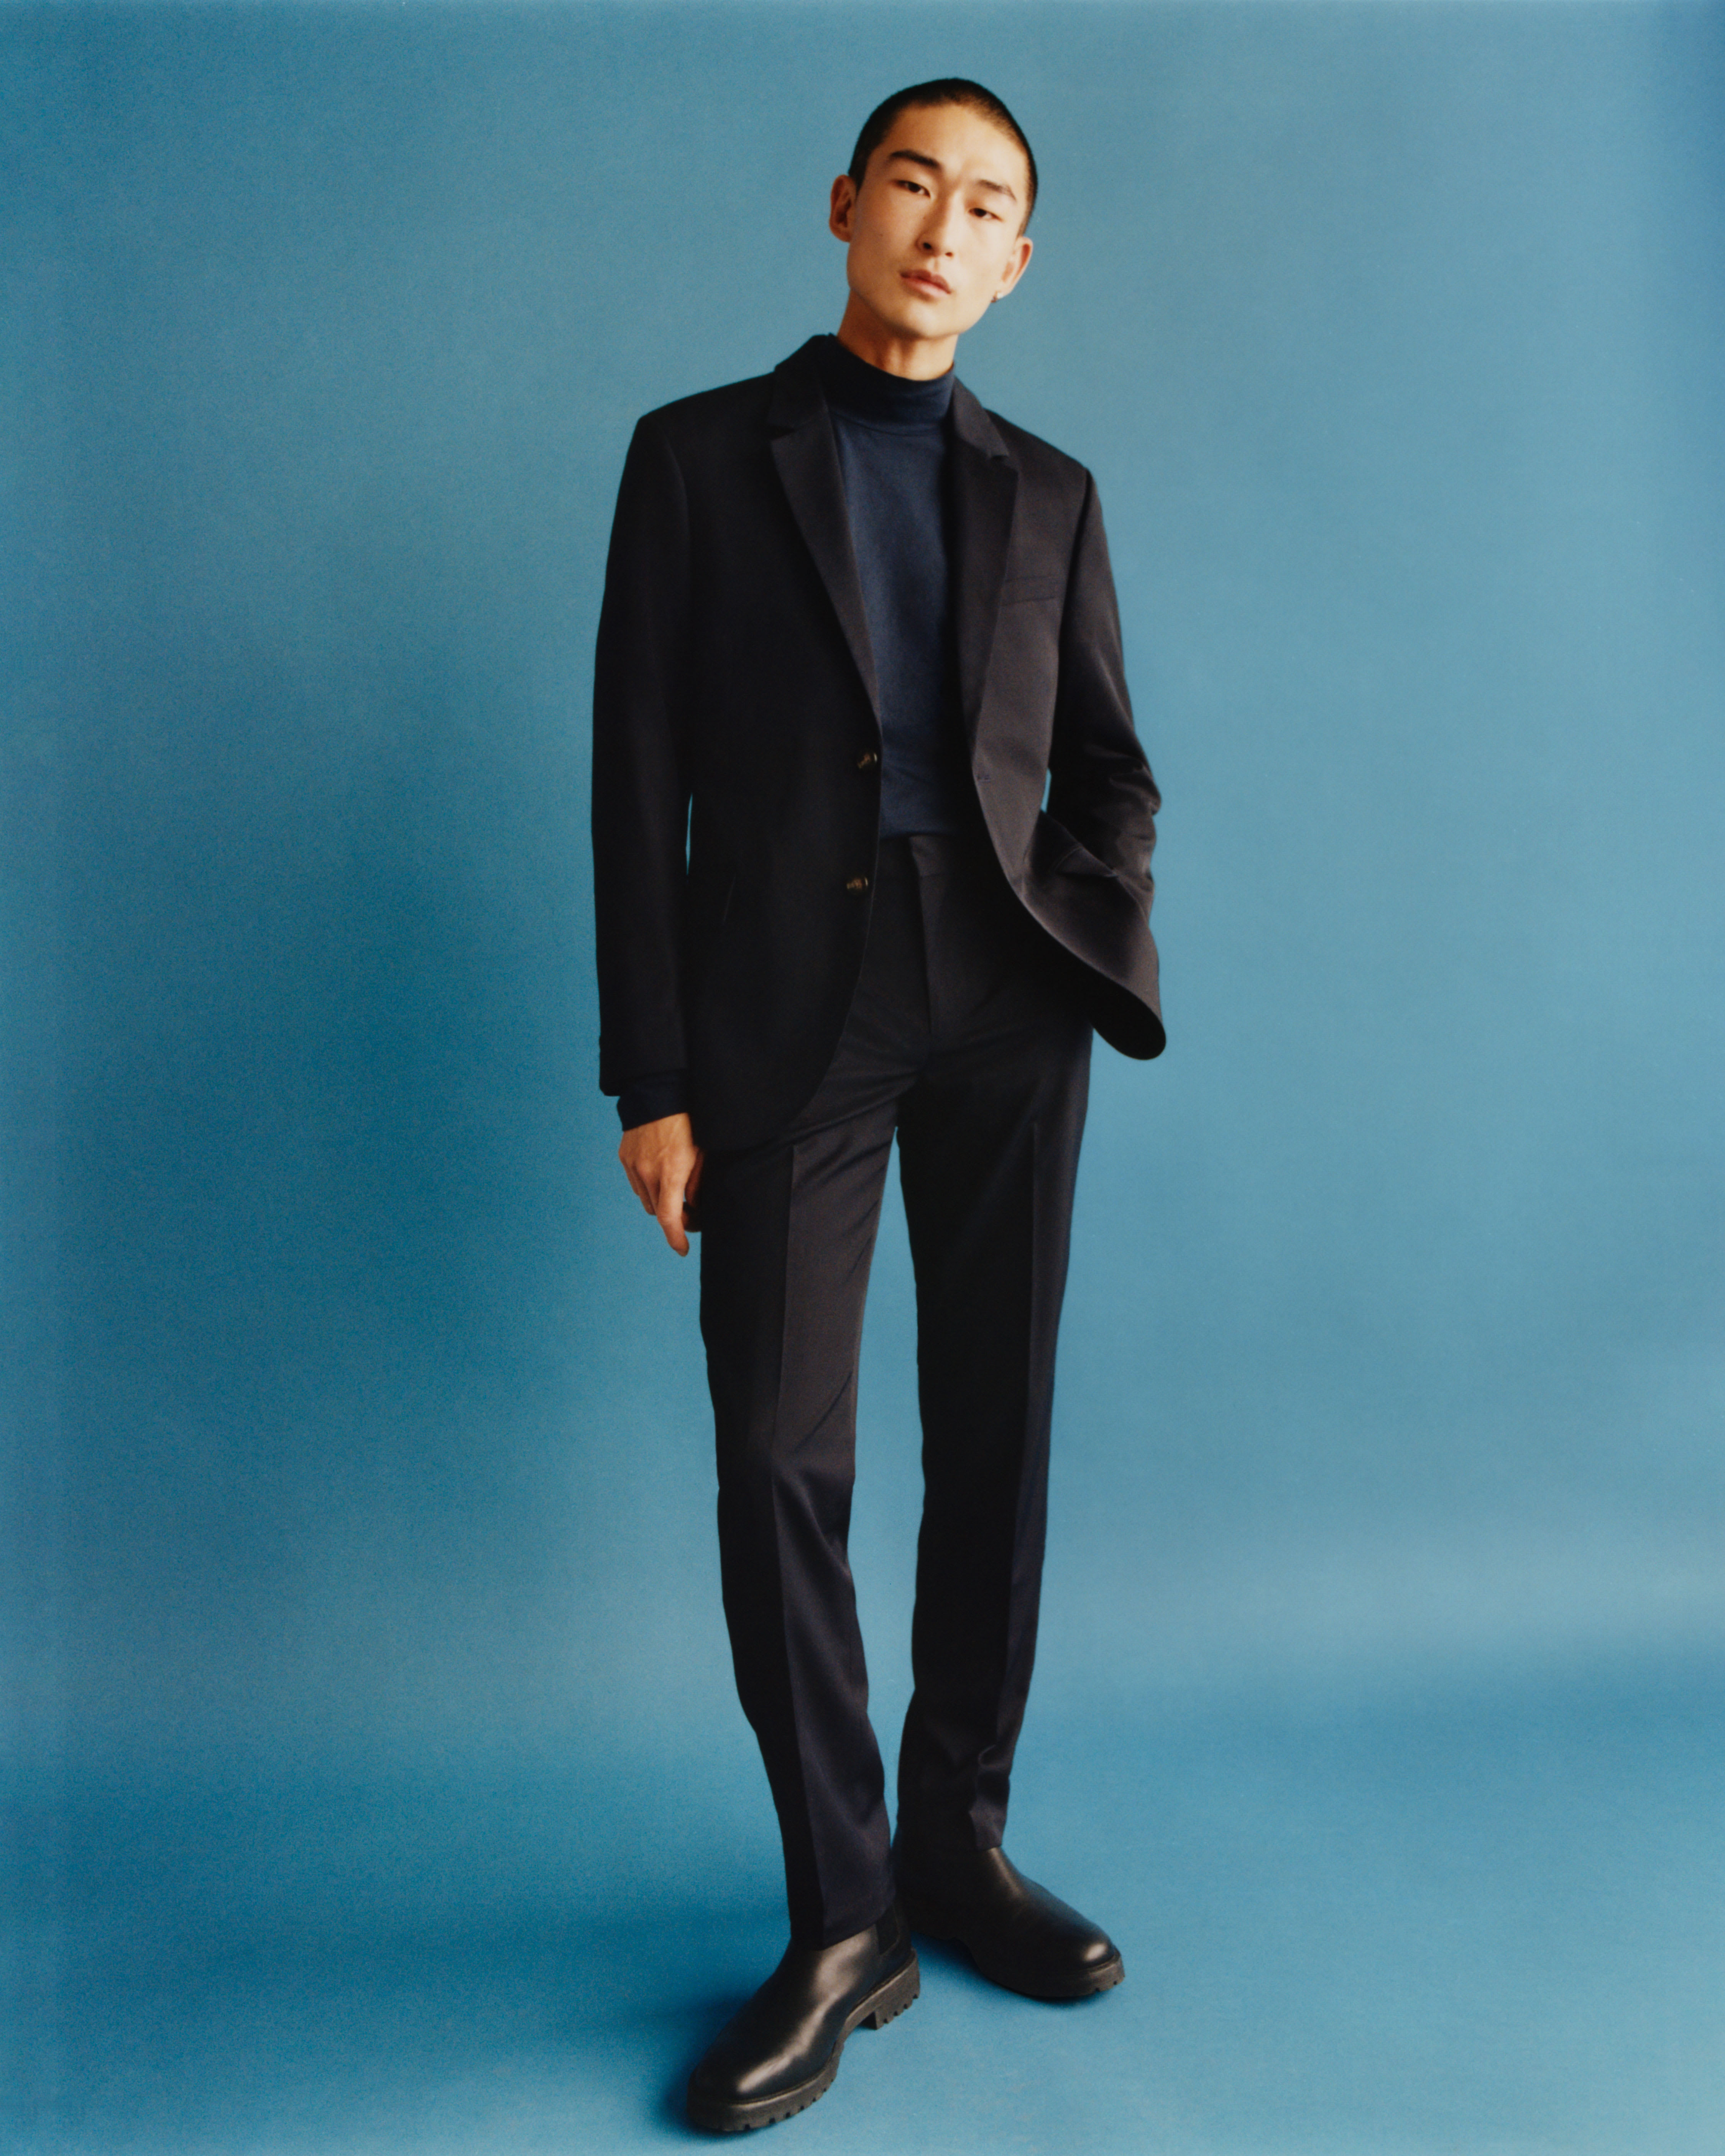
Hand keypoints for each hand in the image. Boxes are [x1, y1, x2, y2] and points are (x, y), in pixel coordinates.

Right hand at [618, 1112, 704, 1255]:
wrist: (659, 1093)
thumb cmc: (689, 1121)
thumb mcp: (702, 1153)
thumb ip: (697, 1183)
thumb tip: (693, 1206)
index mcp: (670, 1173)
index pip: (670, 1219)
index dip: (676, 1239)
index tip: (682, 1250)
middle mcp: (648, 1173)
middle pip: (658, 1212)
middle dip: (673, 1218)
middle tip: (689, 1213)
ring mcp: (633, 1166)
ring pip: (646, 1199)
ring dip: (659, 1201)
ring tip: (674, 1188)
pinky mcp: (625, 1157)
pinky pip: (636, 1183)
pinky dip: (648, 1186)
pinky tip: (659, 1173)